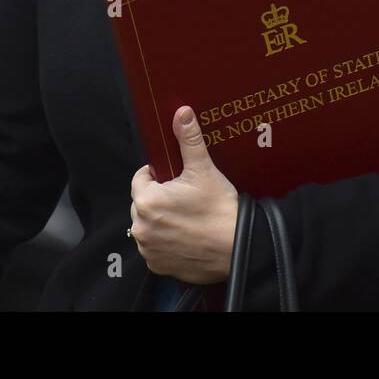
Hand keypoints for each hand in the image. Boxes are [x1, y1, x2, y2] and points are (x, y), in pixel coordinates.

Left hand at [130, 106, 239, 283]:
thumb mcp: (204, 170)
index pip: (140, 179)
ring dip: (161, 220)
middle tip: (185, 197)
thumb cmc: (220, 208)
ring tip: (187, 217)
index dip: (157, 175)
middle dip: (159, 198)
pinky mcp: (158, 266)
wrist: (238, 247)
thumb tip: (181, 112)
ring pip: (149, 225)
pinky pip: (155, 248)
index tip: (176, 178)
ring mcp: (149, 249)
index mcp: (146, 200)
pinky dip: (166, 242)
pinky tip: (186, 236)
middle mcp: (141, 227)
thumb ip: (188, 140)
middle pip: (143, 202)